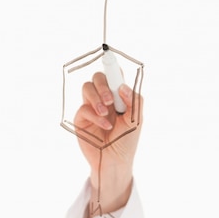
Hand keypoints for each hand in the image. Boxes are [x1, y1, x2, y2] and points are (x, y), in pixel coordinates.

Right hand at [73, 72, 143, 215]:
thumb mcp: (136, 120)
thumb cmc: (127, 140)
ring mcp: (92, 107)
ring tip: (106, 113)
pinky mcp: (81, 118)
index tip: (109, 56)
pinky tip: (105, 126)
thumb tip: (122, 86)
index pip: (115, 75)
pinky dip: (95, 115)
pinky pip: (83, 108)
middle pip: (98, 77)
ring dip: (97, 98)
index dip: (112, 65)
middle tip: (110, 100)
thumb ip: (133, 101)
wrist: (115, 161)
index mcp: (119, 96)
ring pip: (87, 88)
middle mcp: (105, 98)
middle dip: (103, 84)